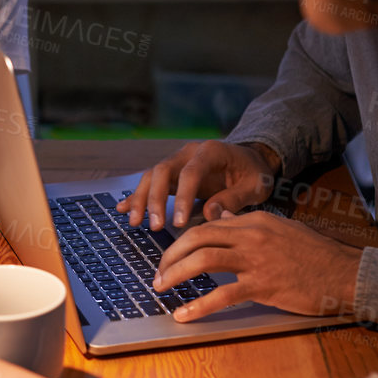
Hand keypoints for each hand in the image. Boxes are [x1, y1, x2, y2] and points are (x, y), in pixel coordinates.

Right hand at [117, 140, 277, 232]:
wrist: (251, 160)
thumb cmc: (254, 173)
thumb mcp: (254, 186)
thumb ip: (233, 199)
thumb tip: (208, 215)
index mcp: (211, 151)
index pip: (190, 173)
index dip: (182, 198)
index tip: (179, 223)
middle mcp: (189, 152)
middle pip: (163, 171)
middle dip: (155, 199)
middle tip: (155, 226)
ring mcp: (178, 161)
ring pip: (152, 176)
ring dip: (142, 199)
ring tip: (136, 223)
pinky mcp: (172, 173)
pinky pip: (151, 183)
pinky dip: (137, 196)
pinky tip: (122, 209)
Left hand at [154, 209, 359, 319]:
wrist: (346, 274)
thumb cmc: (316, 255)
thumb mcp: (281, 229)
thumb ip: (249, 224)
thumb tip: (219, 215)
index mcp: (255, 220)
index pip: (208, 224)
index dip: (183, 240)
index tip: (170, 255)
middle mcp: (252, 235)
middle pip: (197, 237)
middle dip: (170, 255)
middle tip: (158, 272)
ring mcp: (257, 259)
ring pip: (203, 260)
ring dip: (175, 274)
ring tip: (161, 288)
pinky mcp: (263, 285)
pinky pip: (222, 295)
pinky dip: (198, 306)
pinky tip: (184, 315)